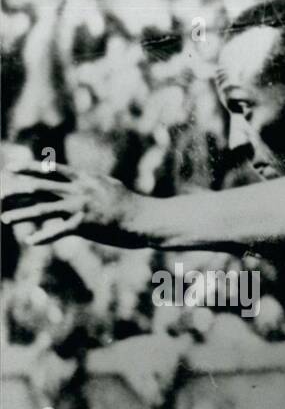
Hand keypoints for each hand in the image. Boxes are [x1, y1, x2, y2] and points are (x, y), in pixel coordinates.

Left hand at [1, 162, 144, 246]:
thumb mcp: (109, 186)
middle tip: (0, 196)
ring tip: (5, 219)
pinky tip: (30, 241)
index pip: (50, 170)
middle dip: (17, 192)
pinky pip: (58, 232)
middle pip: (39, 187)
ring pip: (43, 209)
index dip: (29, 167)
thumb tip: (82, 179)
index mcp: (84, 178)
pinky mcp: (84, 225)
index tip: (12, 167)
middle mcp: (78, 190)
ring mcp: (80, 207)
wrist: (145, 219)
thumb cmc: (131, 204)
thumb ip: (91, 183)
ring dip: (21, 214)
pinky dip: (42, 237)